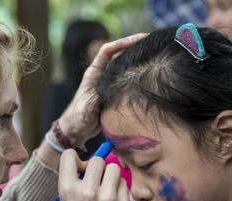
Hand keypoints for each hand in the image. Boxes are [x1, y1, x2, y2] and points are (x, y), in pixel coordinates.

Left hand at [58, 33, 147, 147]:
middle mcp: (102, 75)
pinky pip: (128, 80)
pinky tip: (149, 75)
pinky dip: (138, 75)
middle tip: (152, 44)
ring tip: (154, 55)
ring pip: (125, 66)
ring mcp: (108, 83)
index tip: (138, 40)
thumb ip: (92, 102)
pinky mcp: (114, 93)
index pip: (107, 51)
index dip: (121, 43)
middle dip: (134, 47)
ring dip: (137, 60)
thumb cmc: (77, 118)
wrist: (77, 129)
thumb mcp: (85, 110)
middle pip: (119, 54)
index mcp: (93, 74)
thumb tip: (100, 96)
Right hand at [59, 149, 130, 200]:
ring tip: (106, 188)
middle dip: (96, 167)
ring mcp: (107, 197)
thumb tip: (87, 164)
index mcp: (67, 190)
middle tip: (95, 179)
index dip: (75, 158)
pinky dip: (119, 188)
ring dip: (110, 175)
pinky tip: (113, 200)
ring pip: (113, 168)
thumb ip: (74, 183)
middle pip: (96, 160)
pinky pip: (123, 183)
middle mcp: (87, 191)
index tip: (79, 166)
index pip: (69, 155)